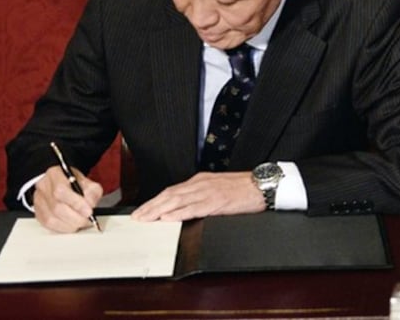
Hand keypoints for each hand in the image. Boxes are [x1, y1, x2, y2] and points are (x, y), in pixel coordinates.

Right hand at [33, 167, 103, 232]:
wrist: (60, 182)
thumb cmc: (73, 182)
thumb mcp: (87, 181)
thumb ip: (92, 191)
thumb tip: (90, 205)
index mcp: (55, 174)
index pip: (62, 190)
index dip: (76, 203)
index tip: (89, 211)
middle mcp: (43, 187)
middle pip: (56, 207)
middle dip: (76, 218)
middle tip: (88, 220)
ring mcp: (38, 201)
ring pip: (51, 219)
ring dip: (70, 225)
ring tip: (81, 223)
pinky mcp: (38, 213)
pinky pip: (48, 225)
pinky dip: (63, 228)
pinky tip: (72, 225)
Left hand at [131, 172, 263, 222]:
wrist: (262, 185)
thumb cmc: (244, 188)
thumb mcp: (219, 187)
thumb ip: (202, 194)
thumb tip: (186, 207)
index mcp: (201, 180)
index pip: (172, 190)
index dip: (156, 201)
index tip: (144, 210)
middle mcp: (201, 184)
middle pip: (170, 195)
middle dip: (151, 206)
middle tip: (137, 217)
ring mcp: (208, 192)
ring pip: (177, 201)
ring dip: (158, 211)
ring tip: (146, 219)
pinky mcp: (216, 202)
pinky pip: (193, 208)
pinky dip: (178, 214)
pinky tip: (168, 219)